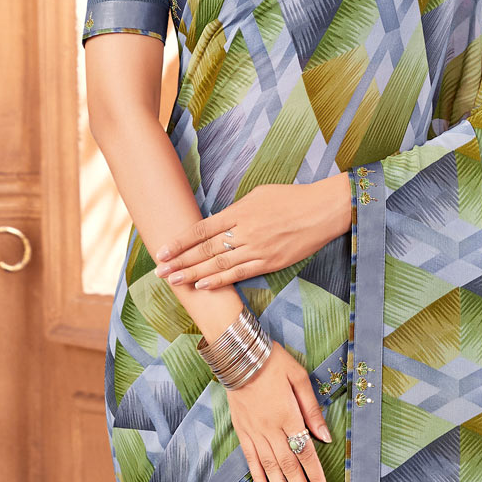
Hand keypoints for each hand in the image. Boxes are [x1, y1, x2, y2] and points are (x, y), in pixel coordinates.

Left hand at [154, 174, 350, 290]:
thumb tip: (217, 223)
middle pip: (205, 250)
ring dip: (193, 274)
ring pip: (218, 265)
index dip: (180, 242)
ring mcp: (257, 249)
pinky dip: (219, 281)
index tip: (163, 250)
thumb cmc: (290, 197)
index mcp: (239, 211)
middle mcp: (245, 231)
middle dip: (179, 261)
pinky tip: (202, 286)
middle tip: (159, 271)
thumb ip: (236, 210)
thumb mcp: (258, 194)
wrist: (322, 210)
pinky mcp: (270, 262)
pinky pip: (239, 274)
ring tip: (173, 281)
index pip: (202, 229)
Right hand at [227, 340, 329, 481]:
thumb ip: (312, 408)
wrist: (240, 354)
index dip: (315, 477)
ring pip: (270, 468)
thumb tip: (325, 436)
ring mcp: (255, 431)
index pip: (305, 453)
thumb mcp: (299, 376)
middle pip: (289, 467)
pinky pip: (250, 458)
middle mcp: (271, 429)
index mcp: (288, 415)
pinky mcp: (242, 430)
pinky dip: (257, 476)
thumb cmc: (273, 361)